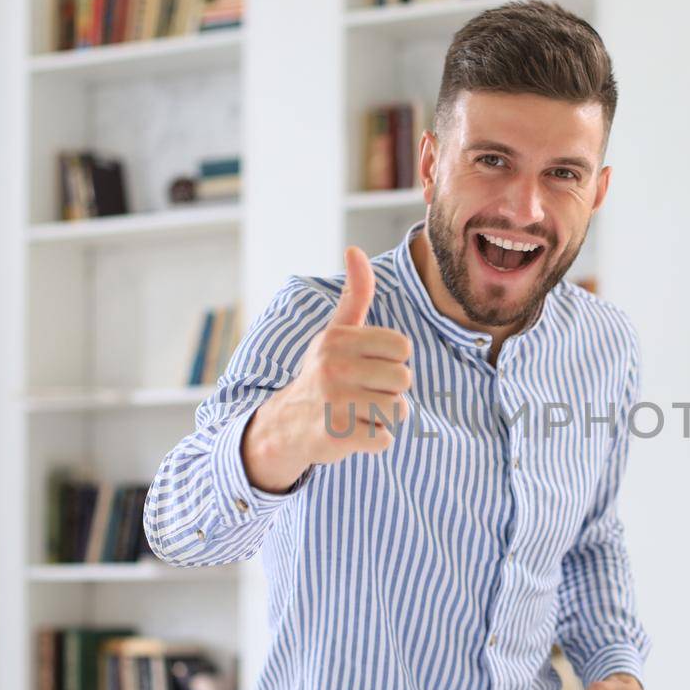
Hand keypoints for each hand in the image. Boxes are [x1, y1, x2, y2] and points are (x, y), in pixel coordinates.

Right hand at [242, 246, 414, 490]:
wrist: (286, 426)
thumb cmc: (323, 374)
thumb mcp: (335, 332)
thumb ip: (355, 294)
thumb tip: (355, 249)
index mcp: (337, 339)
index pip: (402, 347)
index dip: (392, 360)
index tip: (368, 366)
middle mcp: (333, 367)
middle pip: (404, 379)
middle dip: (390, 390)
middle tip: (362, 393)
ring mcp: (334, 402)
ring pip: (398, 410)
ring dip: (384, 416)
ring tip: (358, 411)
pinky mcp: (337, 436)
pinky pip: (384, 439)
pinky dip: (374, 441)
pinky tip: (351, 432)